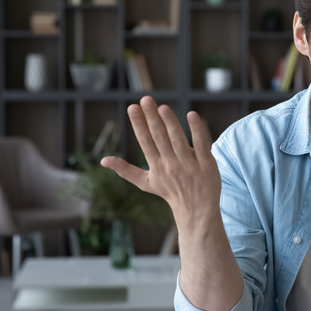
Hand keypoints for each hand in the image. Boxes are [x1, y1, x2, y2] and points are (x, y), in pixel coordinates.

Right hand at [100, 96, 220, 229]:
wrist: (197, 210)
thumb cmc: (170, 192)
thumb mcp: (146, 183)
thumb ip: (126, 170)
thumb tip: (103, 160)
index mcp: (156, 167)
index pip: (145, 142)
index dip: (139, 124)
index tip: (132, 107)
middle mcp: (171, 165)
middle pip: (160, 138)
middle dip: (151, 118)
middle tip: (145, 99)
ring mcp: (189, 165)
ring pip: (178, 140)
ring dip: (170, 123)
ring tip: (162, 107)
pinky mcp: (206, 164)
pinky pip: (202, 145)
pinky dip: (197, 131)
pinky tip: (192, 115)